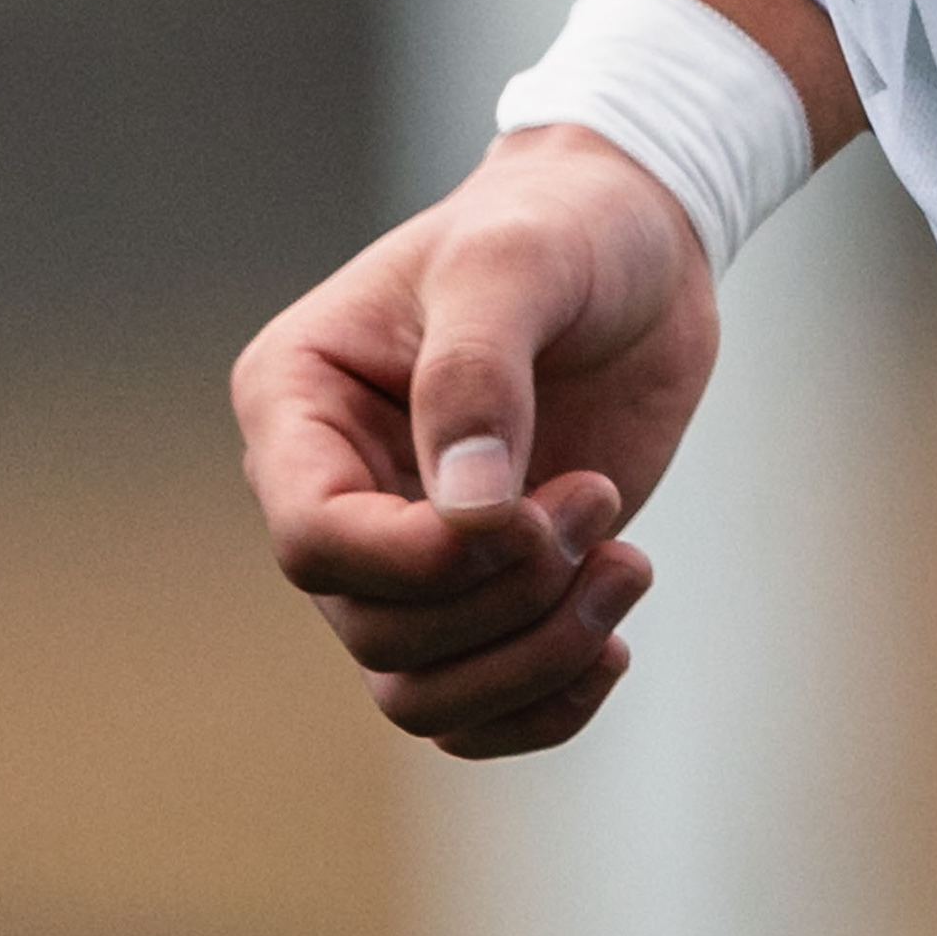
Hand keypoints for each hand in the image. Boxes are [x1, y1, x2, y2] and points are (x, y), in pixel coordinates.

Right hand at [233, 125, 720, 759]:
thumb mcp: (517, 262)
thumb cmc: (560, 226)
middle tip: (599, 499)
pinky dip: (544, 703)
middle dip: (505, 598)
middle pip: (378, 629)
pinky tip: (613, 641)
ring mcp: (402, 549)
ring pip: (418, 690)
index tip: (538, 512)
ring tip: (626, 566)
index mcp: (298, 400)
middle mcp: (333, 489)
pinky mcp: (474, 590)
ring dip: (535, 656)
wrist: (638, 239)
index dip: (424, 560)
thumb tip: (466, 516)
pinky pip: (470, 710)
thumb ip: (479, 373)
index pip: (315, 539)